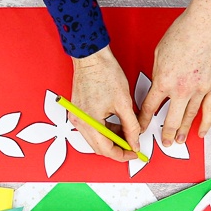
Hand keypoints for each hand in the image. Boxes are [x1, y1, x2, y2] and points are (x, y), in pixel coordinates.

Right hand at [70, 45, 139, 161]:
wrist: (92, 56)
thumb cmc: (106, 74)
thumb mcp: (124, 103)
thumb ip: (131, 127)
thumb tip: (135, 143)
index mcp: (89, 122)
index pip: (106, 149)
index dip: (122, 154)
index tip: (135, 153)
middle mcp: (78, 122)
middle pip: (99, 147)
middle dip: (117, 149)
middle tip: (133, 146)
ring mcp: (76, 116)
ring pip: (95, 138)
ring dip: (111, 139)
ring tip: (128, 133)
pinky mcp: (77, 111)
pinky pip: (91, 128)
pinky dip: (105, 130)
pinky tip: (117, 124)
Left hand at [138, 0, 210, 145]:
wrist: (207, 25)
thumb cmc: (183, 33)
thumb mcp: (159, 53)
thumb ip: (158, 73)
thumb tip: (159, 84)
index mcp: (163, 81)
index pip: (149, 107)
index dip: (144, 120)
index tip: (141, 129)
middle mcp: (181, 90)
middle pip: (170, 119)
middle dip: (165, 133)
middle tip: (164, 142)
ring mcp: (199, 90)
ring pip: (189, 117)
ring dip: (182, 131)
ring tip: (178, 141)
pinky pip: (209, 110)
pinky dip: (205, 123)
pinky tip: (201, 132)